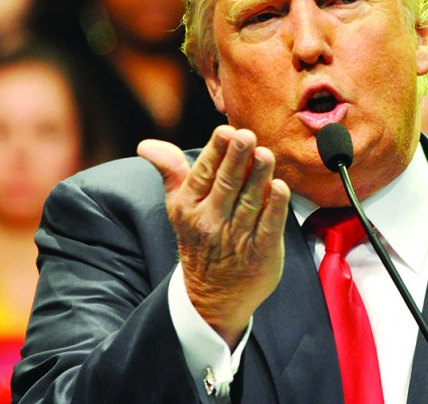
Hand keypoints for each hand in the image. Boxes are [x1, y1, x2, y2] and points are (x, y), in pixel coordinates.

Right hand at [137, 127, 290, 347]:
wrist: (212, 297)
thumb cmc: (200, 238)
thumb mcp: (179, 206)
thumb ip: (171, 171)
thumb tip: (146, 144)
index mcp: (190, 206)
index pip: (203, 173)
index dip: (216, 151)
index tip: (226, 130)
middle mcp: (211, 221)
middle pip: (226, 184)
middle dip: (237, 158)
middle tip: (247, 135)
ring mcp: (237, 237)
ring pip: (250, 201)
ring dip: (259, 176)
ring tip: (265, 153)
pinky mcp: (260, 252)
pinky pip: (268, 226)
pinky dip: (275, 207)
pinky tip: (280, 187)